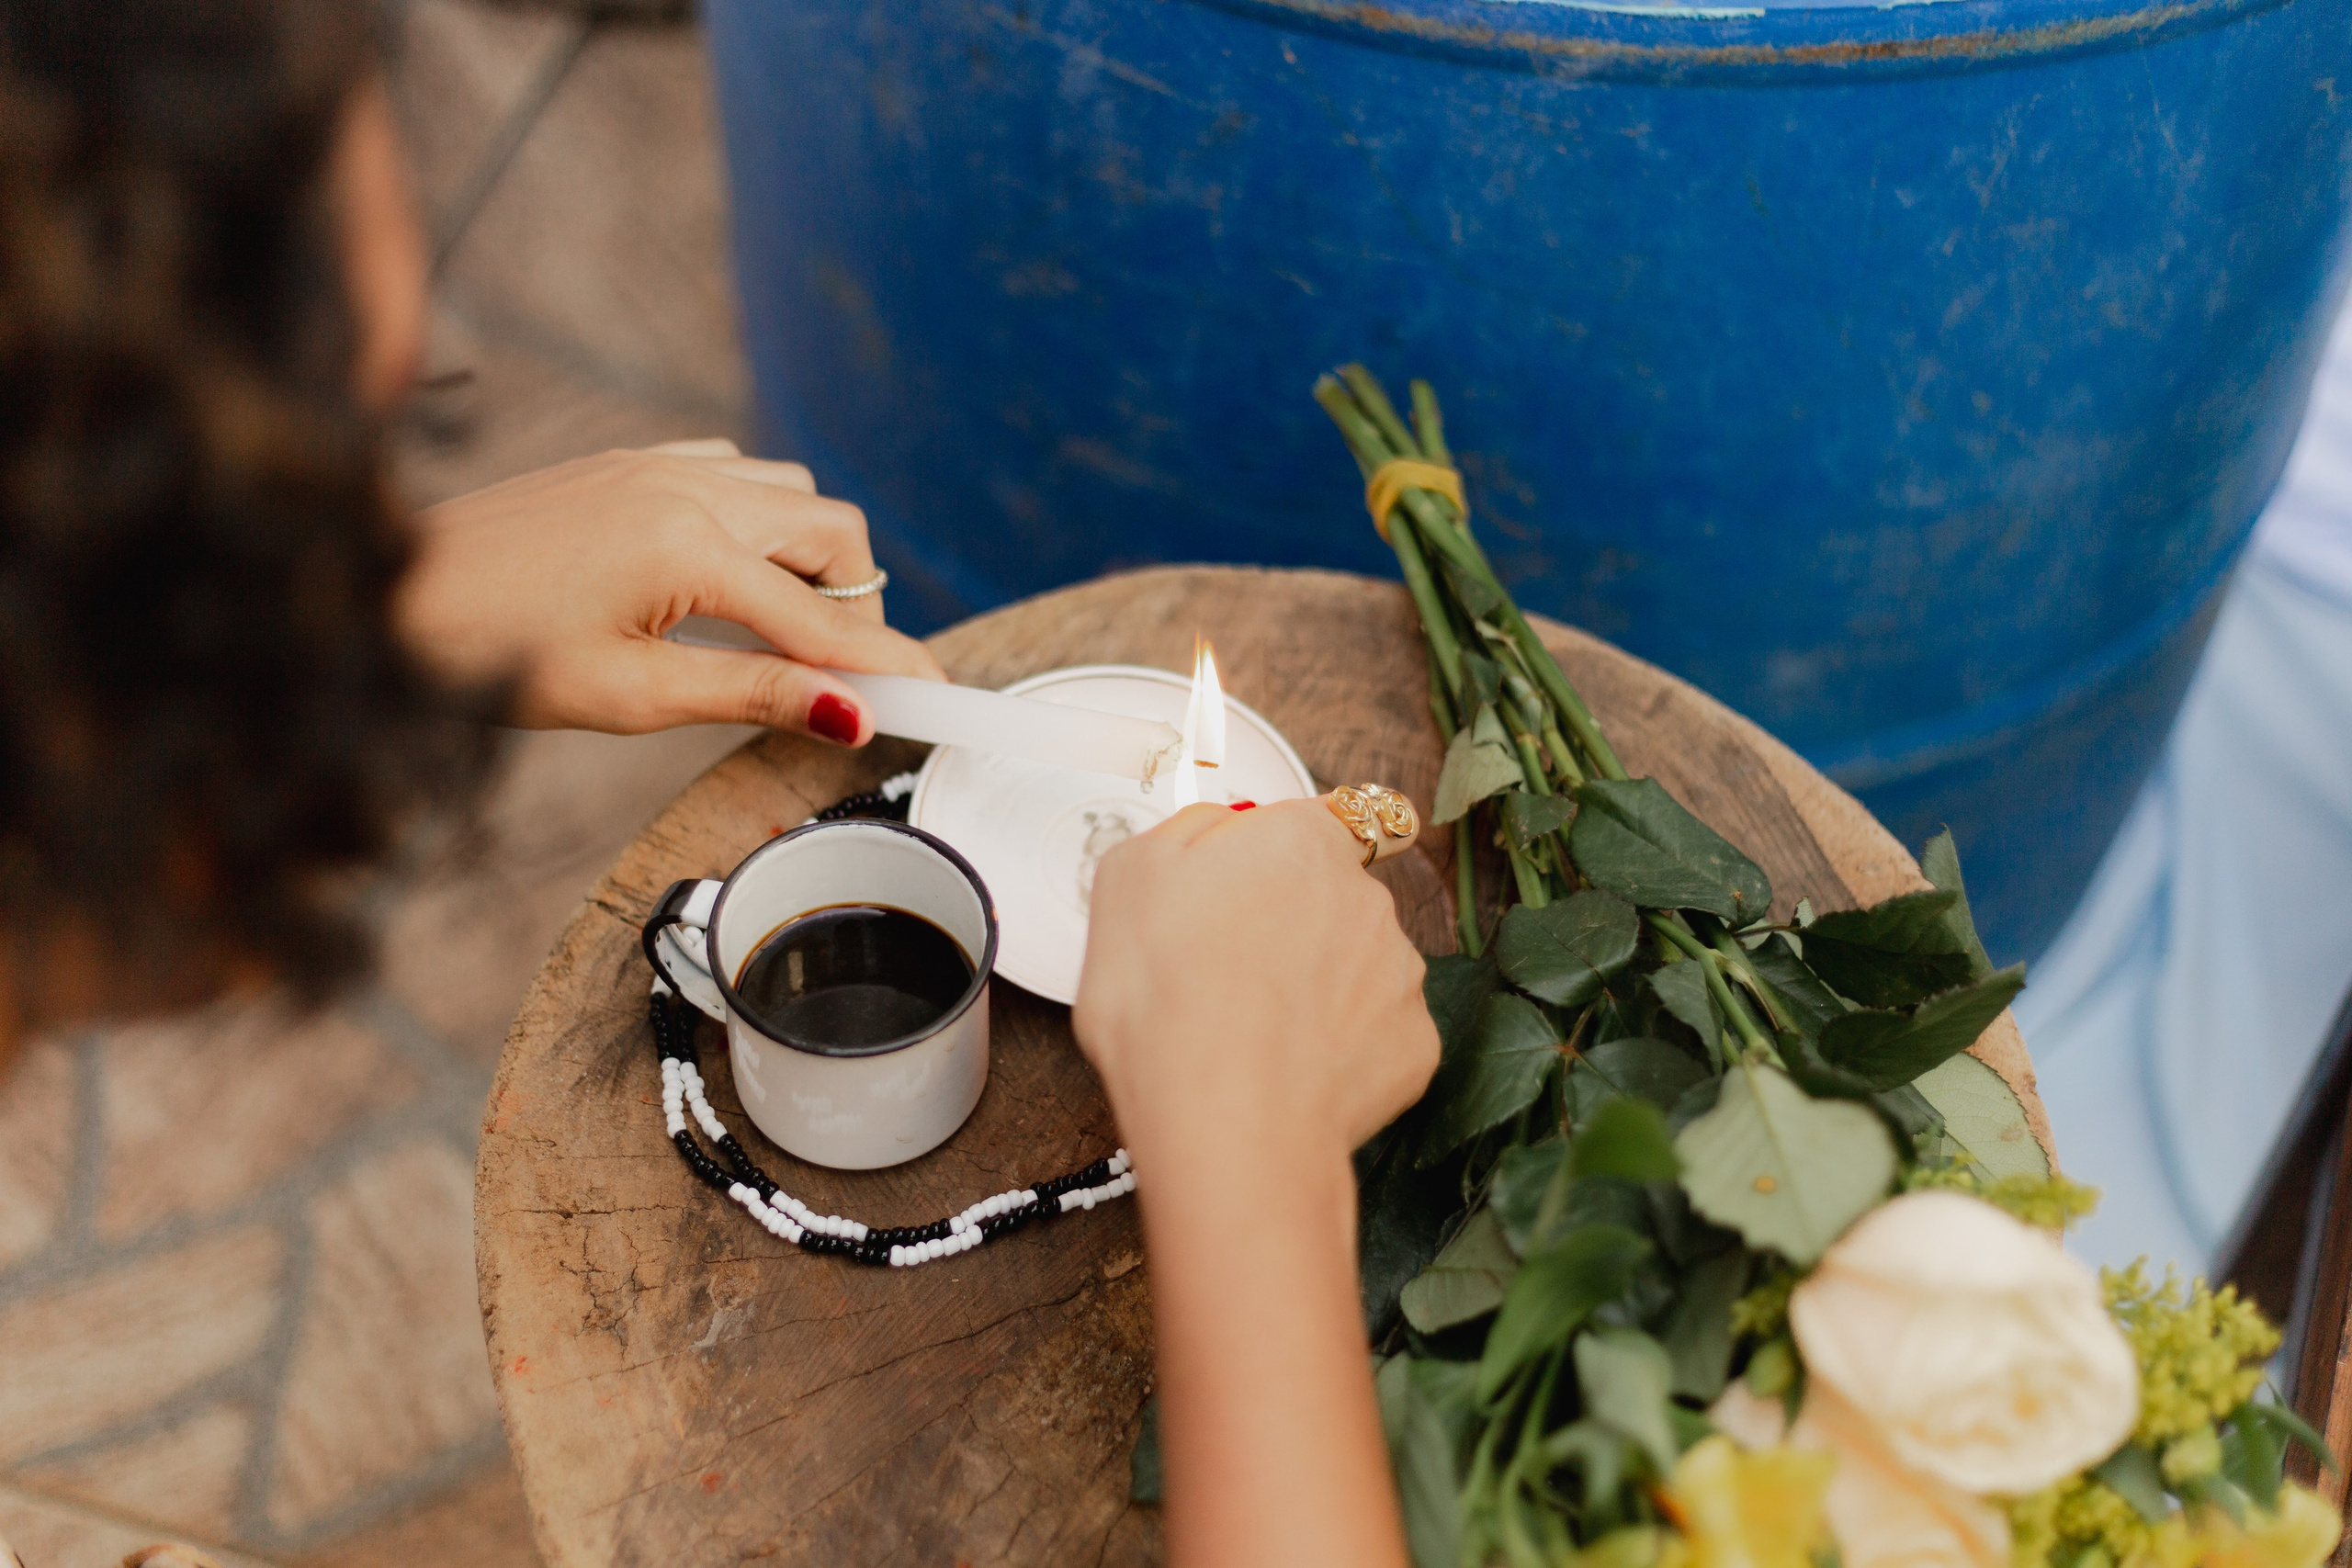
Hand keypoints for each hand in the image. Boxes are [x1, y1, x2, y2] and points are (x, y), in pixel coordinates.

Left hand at [393, 439, 944, 738]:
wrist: (390, 591)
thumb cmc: (493, 652)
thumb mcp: (632, 694)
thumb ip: (754, 691)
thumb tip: (847, 713)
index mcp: (690, 547)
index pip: (827, 620)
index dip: (891, 666)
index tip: (940, 700)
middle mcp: (689, 485)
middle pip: (834, 533)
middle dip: (859, 603)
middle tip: (842, 672)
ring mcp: (660, 461)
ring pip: (792, 493)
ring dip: (812, 557)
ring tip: (783, 628)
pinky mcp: (633, 457)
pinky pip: (737, 471)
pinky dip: (759, 520)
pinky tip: (727, 572)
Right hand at [1074, 797, 1437, 1162]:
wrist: (1223, 1120)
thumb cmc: (1166, 999)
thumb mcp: (1130, 878)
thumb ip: (1186, 834)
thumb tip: (1216, 831)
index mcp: (1301, 842)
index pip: (1343, 815)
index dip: (1308, 846)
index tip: (1280, 876)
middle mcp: (1366, 897)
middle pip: (1339, 898)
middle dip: (1299, 927)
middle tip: (1233, 974)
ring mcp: (1399, 973)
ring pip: (1360, 967)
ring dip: (1321, 989)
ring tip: (1257, 1033)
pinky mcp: (1414, 1044)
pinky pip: (1376, 1035)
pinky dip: (1342, 1050)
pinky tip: (1293, 1072)